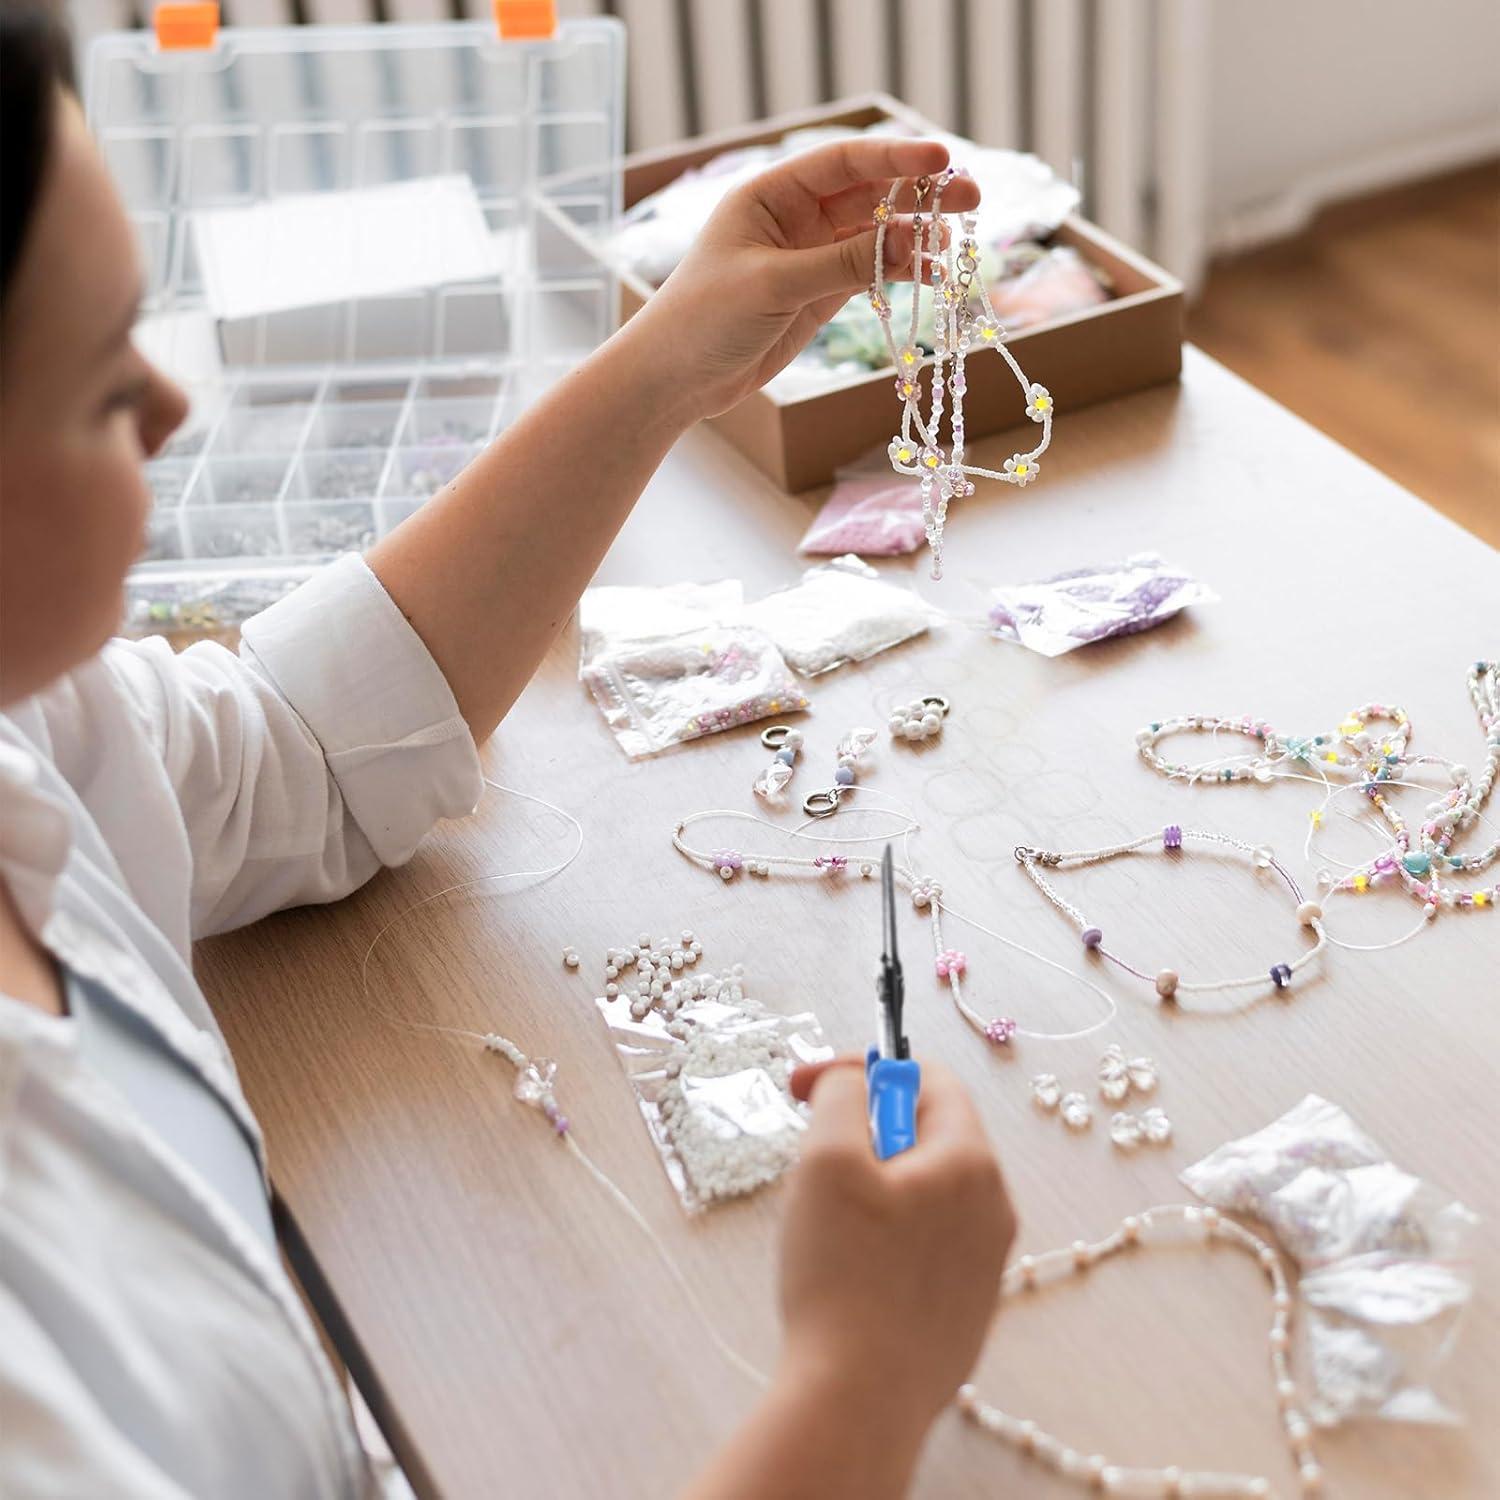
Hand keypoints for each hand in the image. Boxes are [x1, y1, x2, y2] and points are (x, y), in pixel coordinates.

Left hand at [635, 138, 981, 421]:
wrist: (677, 378)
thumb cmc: (705, 319)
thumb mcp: (775, 285)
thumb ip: (843, 263)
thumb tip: (909, 240)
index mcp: (771, 194)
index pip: (843, 162)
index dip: (895, 157)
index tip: (941, 159)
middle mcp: (794, 218)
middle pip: (869, 194)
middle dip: (918, 195)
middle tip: (970, 196)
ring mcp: (810, 256)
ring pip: (875, 235)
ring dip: (914, 238)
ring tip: (952, 244)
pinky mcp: (819, 294)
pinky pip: (870, 273)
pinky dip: (900, 273)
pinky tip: (932, 275)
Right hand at [779, 1055, 1014, 1442]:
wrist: (859, 1402)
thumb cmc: (843, 1277)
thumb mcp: (826, 1159)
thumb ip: (842, 1095)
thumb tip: (852, 1077)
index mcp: (971, 1163)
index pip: (930, 1078)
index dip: (863, 1069)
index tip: (806, 1088)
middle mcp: (995, 1209)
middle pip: (929, 1134)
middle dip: (865, 1131)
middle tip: (812, 1159)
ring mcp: (986, 1264)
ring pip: (926, 1191)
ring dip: (874, 1184)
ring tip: (827, 1220)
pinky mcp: (966, 1309)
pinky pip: (928, 1244)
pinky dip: (888, 1234)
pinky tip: (848, 1270)